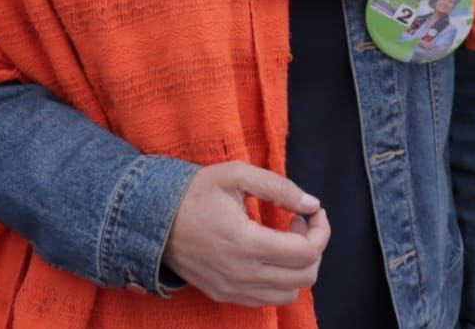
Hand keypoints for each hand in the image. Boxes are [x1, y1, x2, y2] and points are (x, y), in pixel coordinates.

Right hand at [162, 162, 328, 307]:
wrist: (152, 220)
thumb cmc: (195, 193)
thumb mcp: (236, 175)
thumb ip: (279, 187)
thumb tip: (312, 204)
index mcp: (246, 243)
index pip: (307, 252)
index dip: (321, 229)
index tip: (312, 211)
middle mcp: (241, 274)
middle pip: (305, 277)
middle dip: (314, 247)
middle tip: (298, 223)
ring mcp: (232, 289)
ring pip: (289, 294)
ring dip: (299, 267)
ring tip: (285, 239)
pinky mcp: (224, 295)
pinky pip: (267, 300)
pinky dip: (280, 280)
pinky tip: (270, 254)